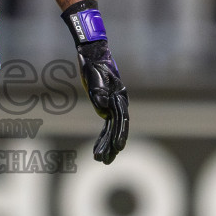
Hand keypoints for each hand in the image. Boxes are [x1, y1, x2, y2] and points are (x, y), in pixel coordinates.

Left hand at [76, 40, 128, 164]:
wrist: (93, 55)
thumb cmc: (94, 67)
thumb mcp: (95, 80)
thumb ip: (99, 95)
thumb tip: (103, 110)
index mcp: (119, 97)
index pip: (121, 120)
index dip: (119, 135)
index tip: (118, 148)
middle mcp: (119, 103)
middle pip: (117, 128)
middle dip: (111, 145)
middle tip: (105, 161)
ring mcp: (113, 106)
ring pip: (111, 129)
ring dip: (107, 144)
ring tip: (101, 159)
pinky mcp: (105, 106)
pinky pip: (106, 125)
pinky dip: (103, 136)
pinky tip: (100, 146)